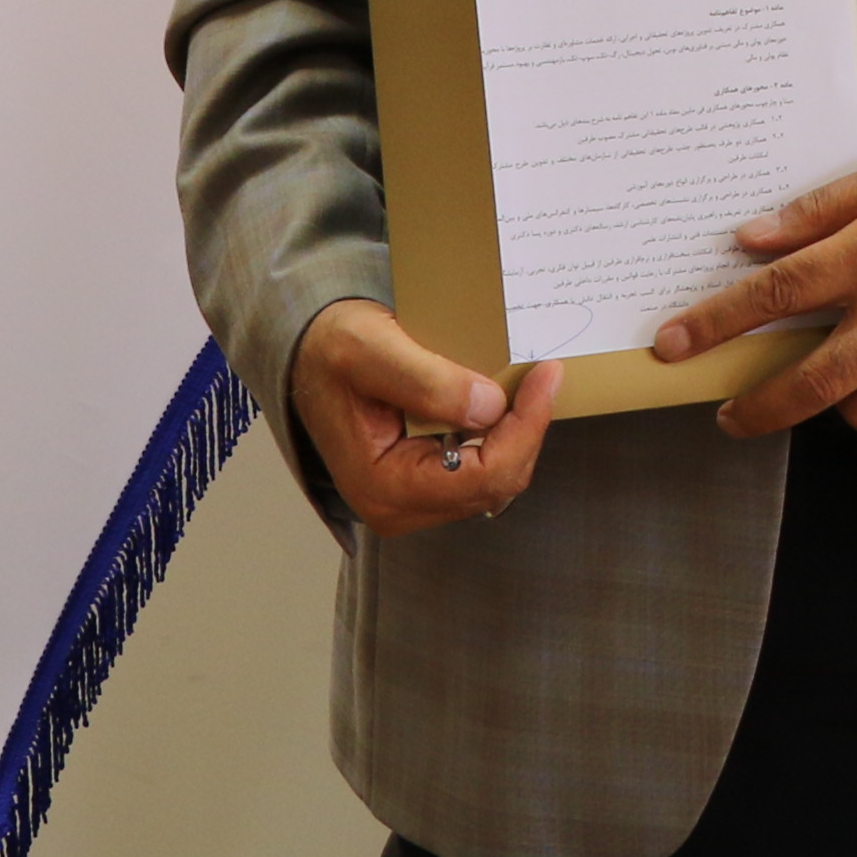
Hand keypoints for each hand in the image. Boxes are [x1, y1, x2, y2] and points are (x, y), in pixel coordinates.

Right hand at [289, 299, 562, 532]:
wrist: (309, 357)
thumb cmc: (331, 350)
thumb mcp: (369, 349)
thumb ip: (426, 381)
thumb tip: (490, 406)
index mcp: (384, 487)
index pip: (483, 475)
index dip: (526, 427)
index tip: (547, 375)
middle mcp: (400, 507)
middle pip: (497, 482)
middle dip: (527, 429)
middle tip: (544, 374)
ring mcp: (415, 500)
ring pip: (496, 478)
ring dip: (518, 432)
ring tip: (527, 383)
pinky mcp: (425, 484)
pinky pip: (483, 468)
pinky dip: (502, 434)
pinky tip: (503, 399)